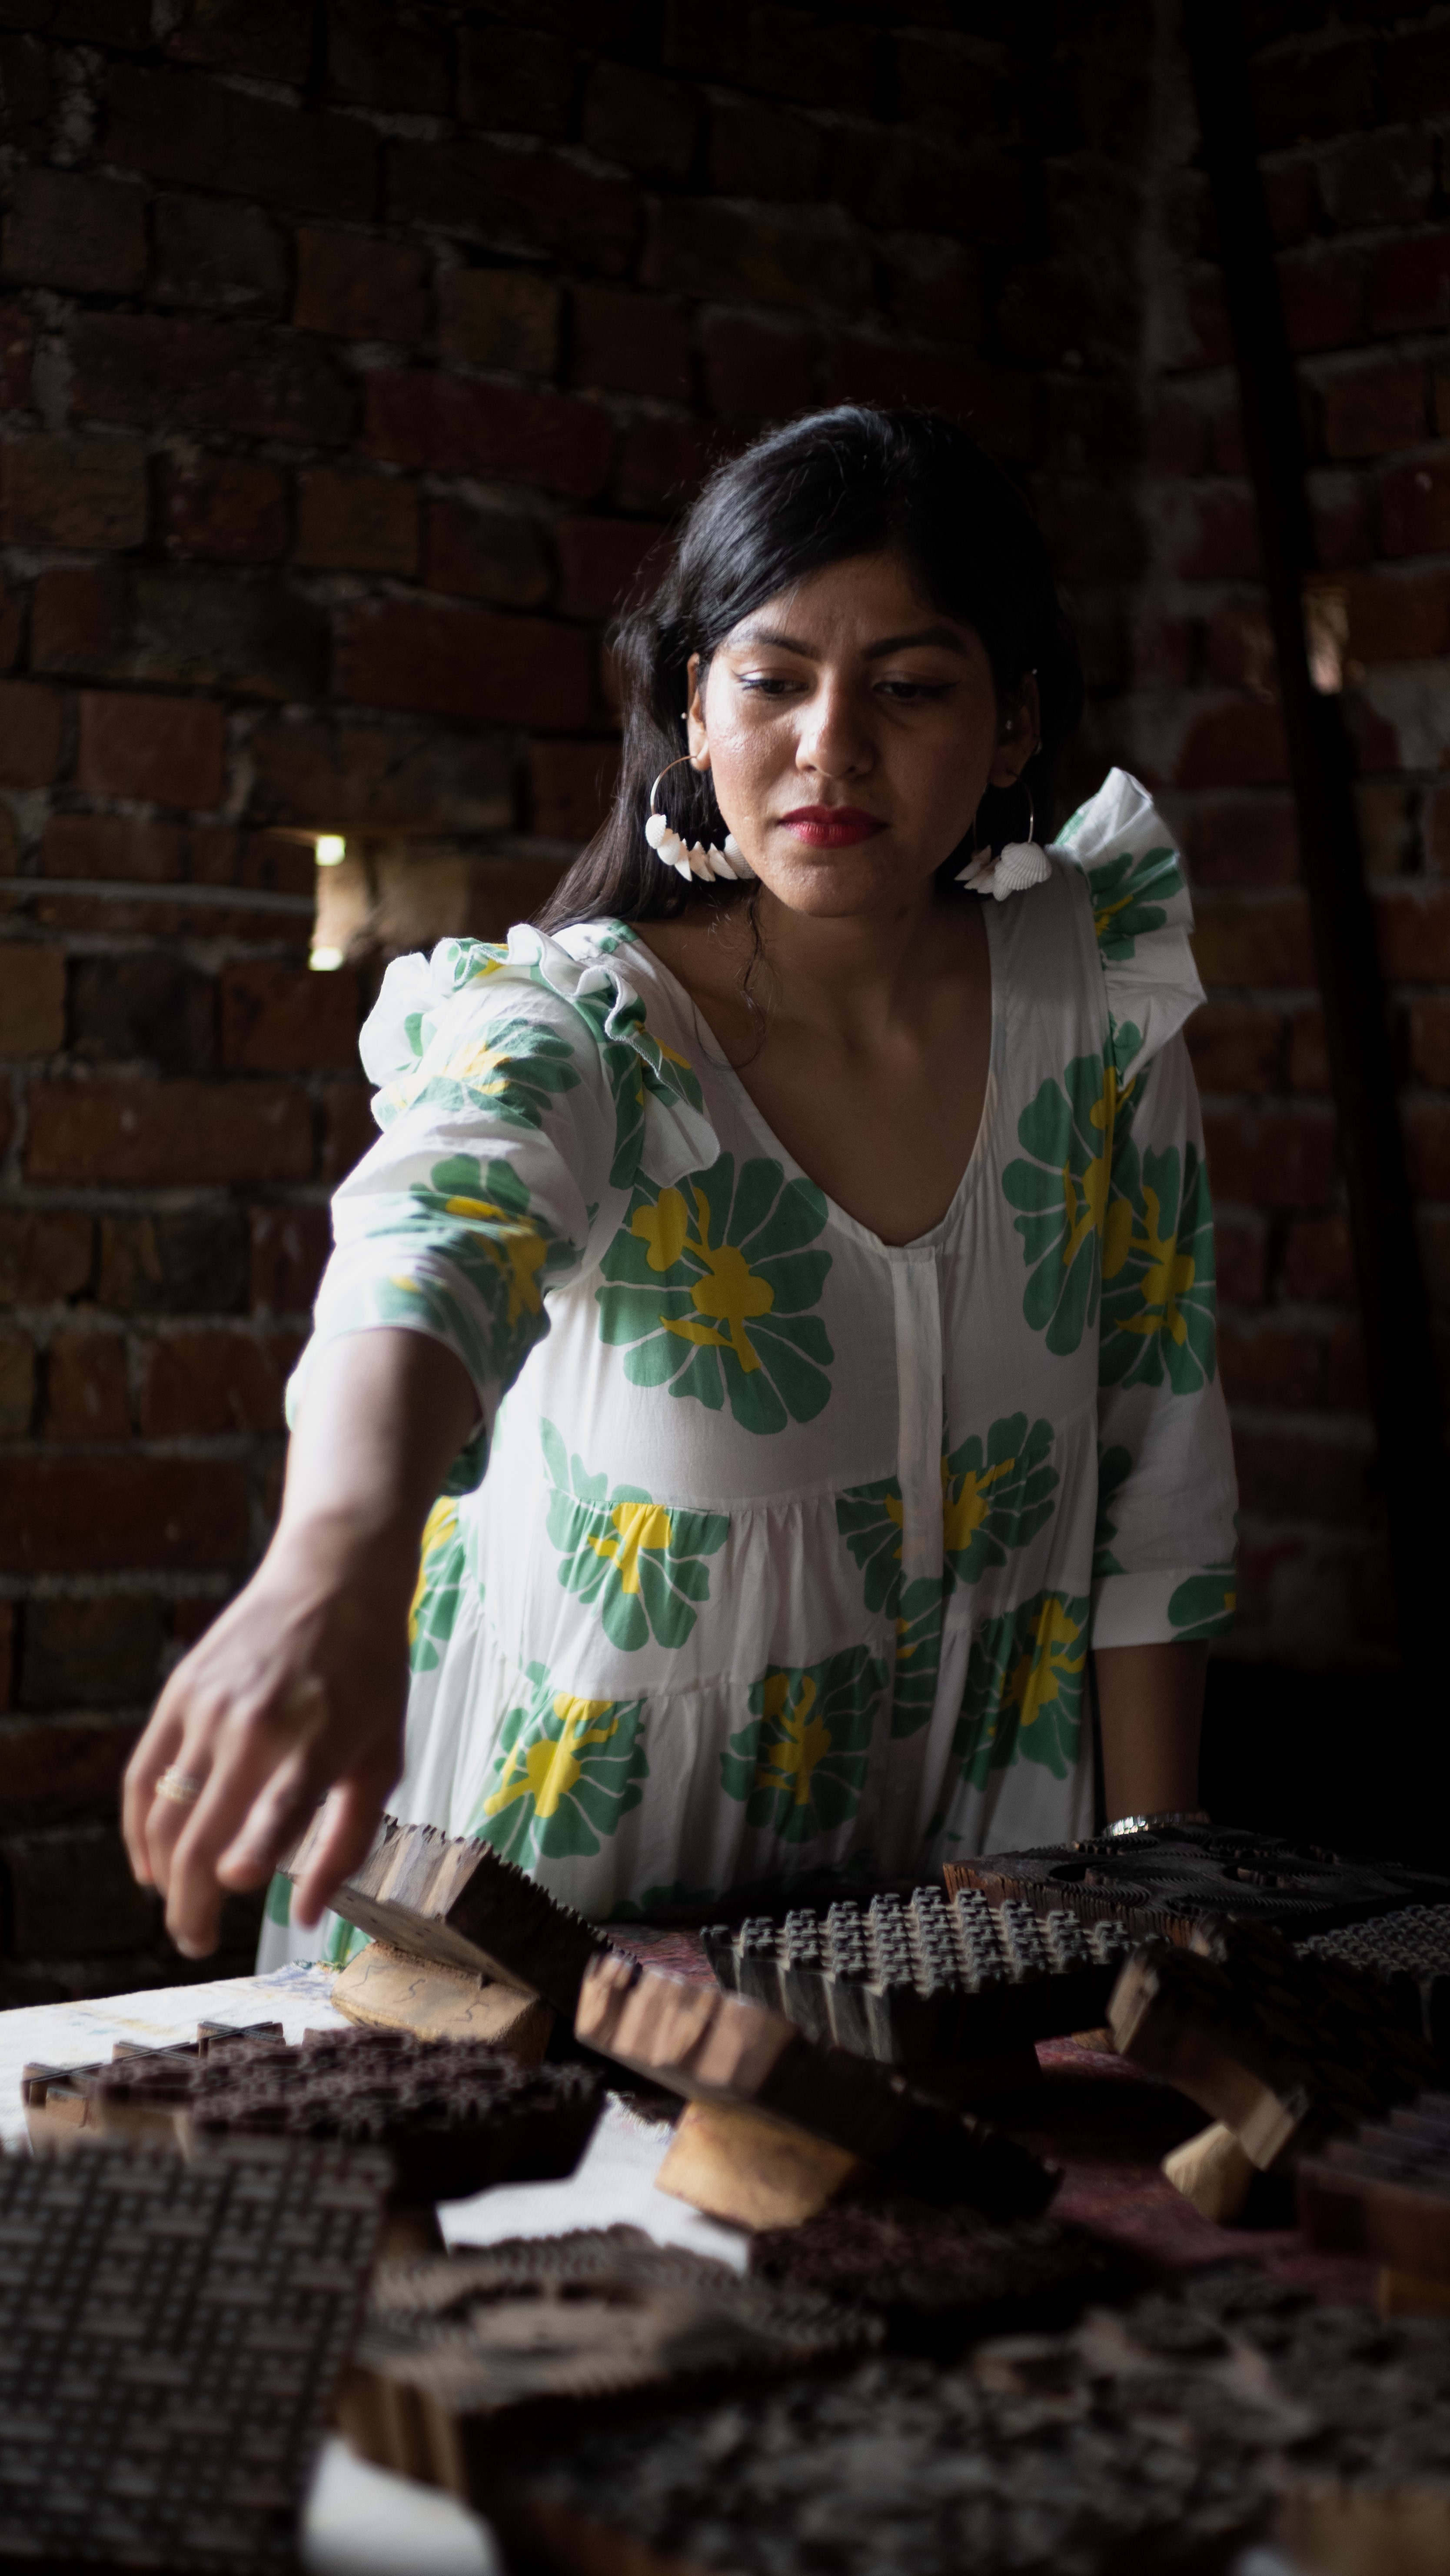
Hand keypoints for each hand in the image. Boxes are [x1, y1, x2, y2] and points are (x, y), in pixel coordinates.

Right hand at [122, 1523, 412, 1958]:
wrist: (334, 1578)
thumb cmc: (370, 1677)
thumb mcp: (384, 1758)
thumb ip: (348, 1842)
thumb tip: (306, 1917)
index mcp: (318, 1740)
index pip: (276, 1810)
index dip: (248, 1856)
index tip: (232, 1891)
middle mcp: (258, 1725)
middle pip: (204, 1831)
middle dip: (192, 1903)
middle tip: (195, 1941)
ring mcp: (210, 1708)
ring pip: (165, 1812)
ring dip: (164, 1874)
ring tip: (179, 1908)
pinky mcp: (179, 1693)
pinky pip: (142, 1776)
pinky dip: (139, 1828)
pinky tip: (152, 1863)